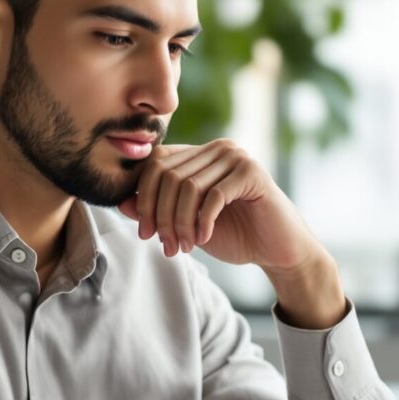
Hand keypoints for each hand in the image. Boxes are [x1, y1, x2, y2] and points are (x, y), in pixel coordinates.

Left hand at [118, 139, 345, 327]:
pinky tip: (202, 239)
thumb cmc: (234, 235)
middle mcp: (217, 148)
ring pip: (187, 186)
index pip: (156, 163)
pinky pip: (213, 195)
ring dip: (179, 223)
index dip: (143, 197)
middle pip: (168, 174)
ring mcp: (236, 157)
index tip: (145, 233)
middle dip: (160, 215)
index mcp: (200, 154)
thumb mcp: (186, 225)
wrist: (276, 250)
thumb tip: (121, 201)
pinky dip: (202, 221)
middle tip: (165, 245)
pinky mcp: (252, 173)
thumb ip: (157, 210)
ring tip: (182, 247)